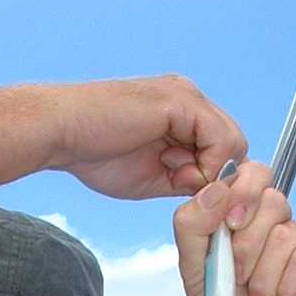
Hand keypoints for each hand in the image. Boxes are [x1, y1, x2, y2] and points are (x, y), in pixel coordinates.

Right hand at [50, 75, 247, 200]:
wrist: (61, 132)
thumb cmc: (93, 153)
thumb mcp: (152, 176)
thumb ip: (183, 180)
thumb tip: (209, 194)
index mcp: (181, 114)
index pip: (222, 148)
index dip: (214, 180)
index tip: (190, 199)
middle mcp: (188, 100)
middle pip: (233, 144)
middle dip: (218, 178)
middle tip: (187, 193)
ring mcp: (187, 97)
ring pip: (232, 142)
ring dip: (212, 174)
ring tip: (177, 181)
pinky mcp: (182, 102)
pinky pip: (221, 138)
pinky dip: (209, 165)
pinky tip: (179, 174)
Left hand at [173, 162, 295, 295]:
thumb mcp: (193, 264)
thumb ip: (192, 222)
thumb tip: (217, 190)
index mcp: (245, 211)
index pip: (254, 172)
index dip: (243, 191)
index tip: (230, 225)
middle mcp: (277, 219)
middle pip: (272, 202)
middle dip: (247, 248)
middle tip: (238, 279)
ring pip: (286, 236)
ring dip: (263, 280)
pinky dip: (286, 290)